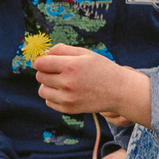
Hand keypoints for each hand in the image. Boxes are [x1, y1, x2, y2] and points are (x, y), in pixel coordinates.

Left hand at [33, 45, 151, 125]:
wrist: (119, 91)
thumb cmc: (102, 69)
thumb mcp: (85, 53)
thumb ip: (62, 50)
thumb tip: (43, 53)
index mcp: (71, 66)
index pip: (40, 63)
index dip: (40, 60)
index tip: (45, 60)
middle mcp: (67, 83)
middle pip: (39, 76)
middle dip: (45, 71)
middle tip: (58, 70)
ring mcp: (67, 98)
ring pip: (42, 90)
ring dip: (48, 85)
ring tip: (62, 81)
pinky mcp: (69, 109)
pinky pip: (49, 102)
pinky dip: (54, 96)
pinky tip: (66, 91)